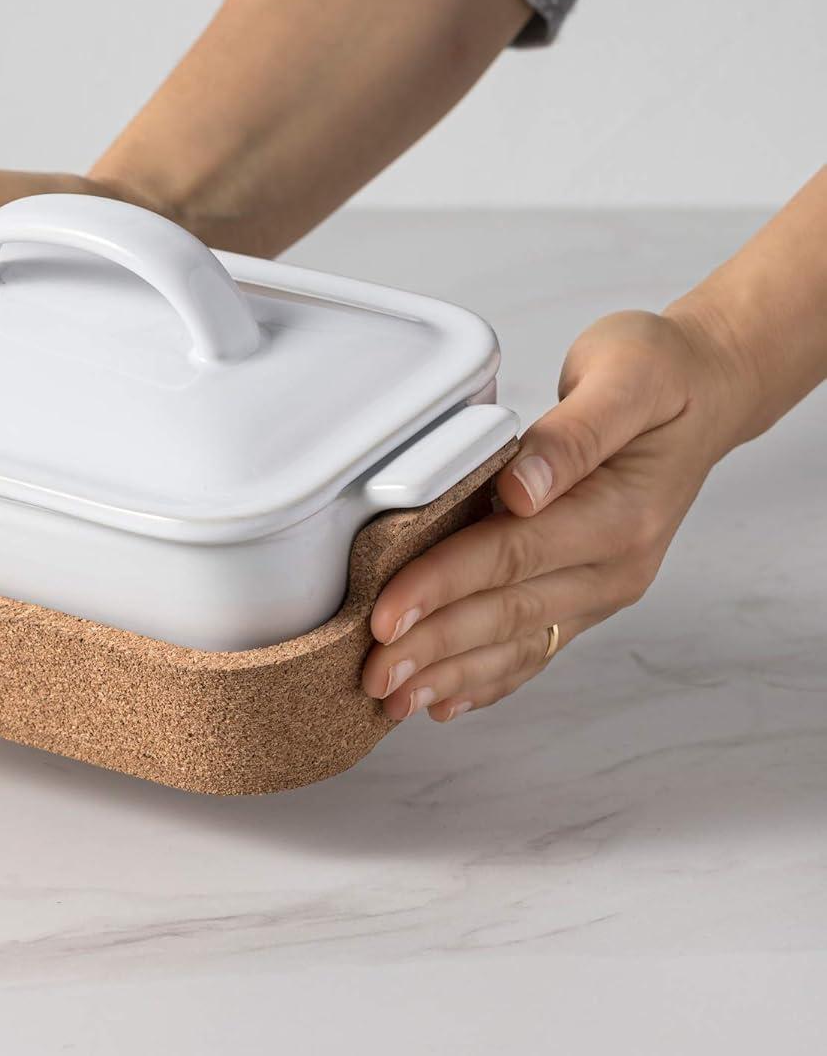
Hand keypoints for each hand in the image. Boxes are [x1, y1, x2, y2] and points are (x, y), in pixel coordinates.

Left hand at [361, 308, 747, 722]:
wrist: (704, 392)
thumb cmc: (659, 374)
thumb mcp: (624, 378)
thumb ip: (572, 436)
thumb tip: (522, 487)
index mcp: (619, 514)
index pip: (510, 556)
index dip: (441, 586)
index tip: (385, 614)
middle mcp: (614, 564)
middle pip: (505, 613)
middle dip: (432, 647)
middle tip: (371, 675)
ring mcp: (602, 584)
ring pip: (517, 642)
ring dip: (451, 675)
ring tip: (393, 701)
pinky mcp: (588, 590)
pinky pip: (535, 644)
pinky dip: (489, 677)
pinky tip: (447, 699)